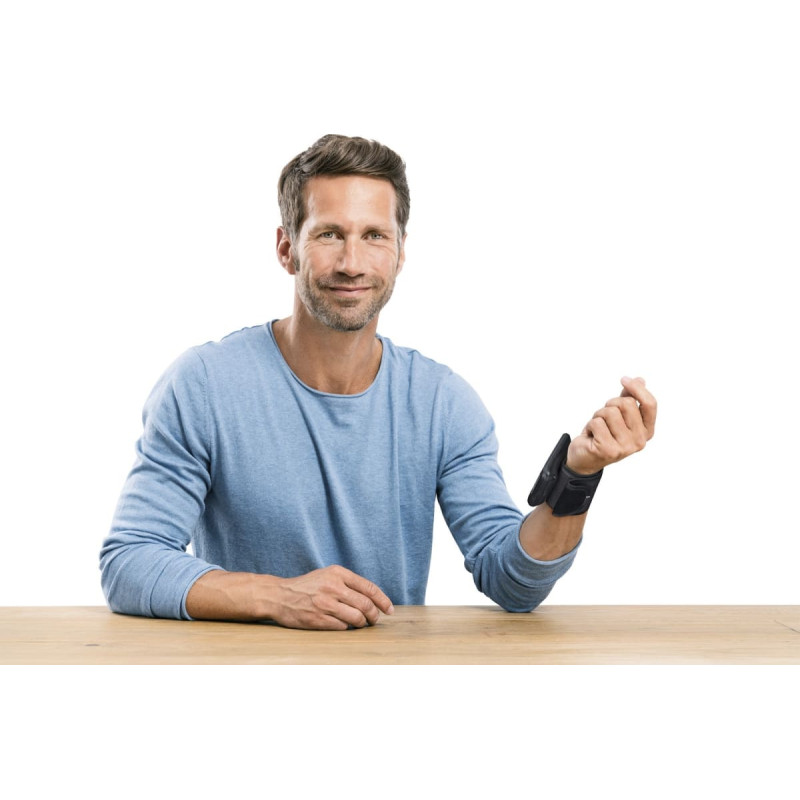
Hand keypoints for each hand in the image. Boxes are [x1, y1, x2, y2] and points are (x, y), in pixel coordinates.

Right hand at [272, 565, 393, 630]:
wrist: (280, 596)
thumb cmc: (307, 586)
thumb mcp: (328, 575)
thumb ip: (348, 583)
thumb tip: (374, 597)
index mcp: (338, 573)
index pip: (369, 588)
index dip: (383, 600)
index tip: (389, 610)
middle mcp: (333, 587)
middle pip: (365, 605)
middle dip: (374, 615)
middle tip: (375, 620)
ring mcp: (325, 604)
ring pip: (356, 618)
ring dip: (363, 623)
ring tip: (362, 624)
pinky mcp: (318, 619)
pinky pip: (342, 627)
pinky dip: (347, 628)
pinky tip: (344, 625)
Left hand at [566, 376, 656, 474]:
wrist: (585, 458)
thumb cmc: (603, 433)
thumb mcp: (618, 415)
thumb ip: (630, 398)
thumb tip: (640, 380)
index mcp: (647, 431)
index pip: (650, 404)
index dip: (637, 388)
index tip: (624, 379)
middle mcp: (639, 441)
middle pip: (626, 404)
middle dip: (610, 404)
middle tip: (604, 416)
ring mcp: (624, 447)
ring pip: (610, 412)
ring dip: (598, 415)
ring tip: (598, 427)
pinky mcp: (607, 450)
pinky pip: (597, 422)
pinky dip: (590, 425)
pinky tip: (592, 436)